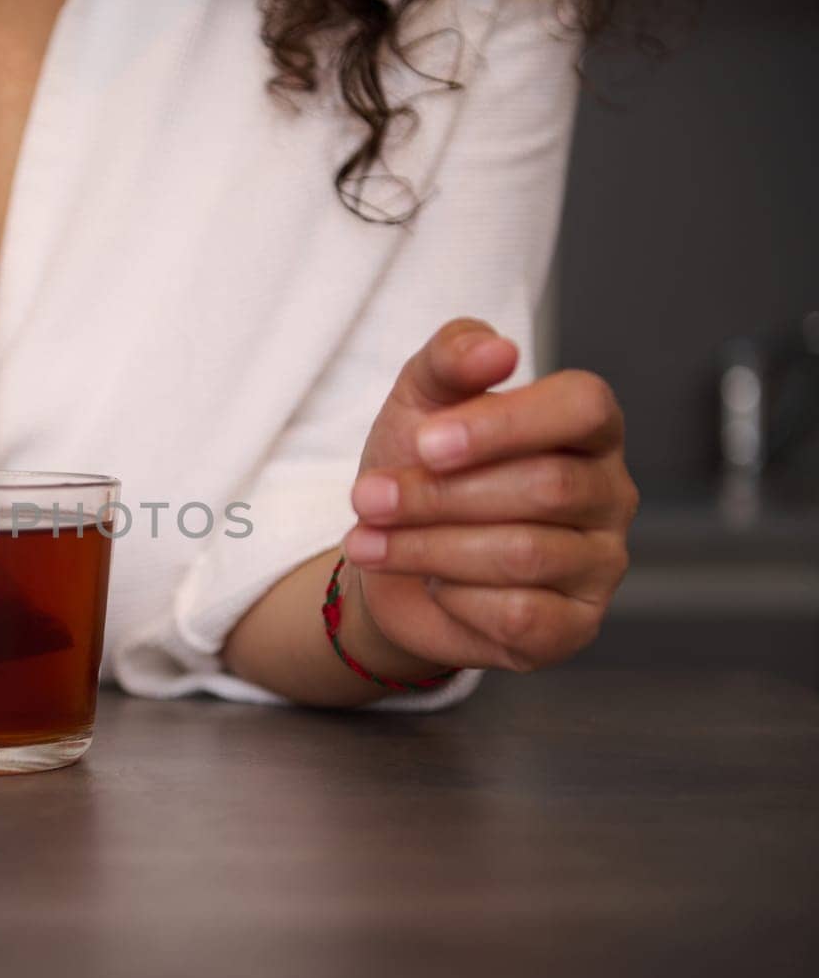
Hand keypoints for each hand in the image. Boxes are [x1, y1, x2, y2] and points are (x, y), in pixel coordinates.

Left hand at [344, 319, 638, 672]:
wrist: (391, 560)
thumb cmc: (422, 471)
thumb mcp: (420, 402)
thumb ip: (451, 359)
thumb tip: (496, 351)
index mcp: (586, 427)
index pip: (584, 406)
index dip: (505, 423)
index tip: (426, 442)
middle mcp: (610, 493)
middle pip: (546, 487)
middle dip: (440, 495)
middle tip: (366, 499)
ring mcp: (601, 563)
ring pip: (526, 554)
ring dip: (429, 547)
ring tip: (368, 542)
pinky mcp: (575, 626)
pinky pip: (523, 615)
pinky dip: (458, 599)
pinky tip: (431, 585)